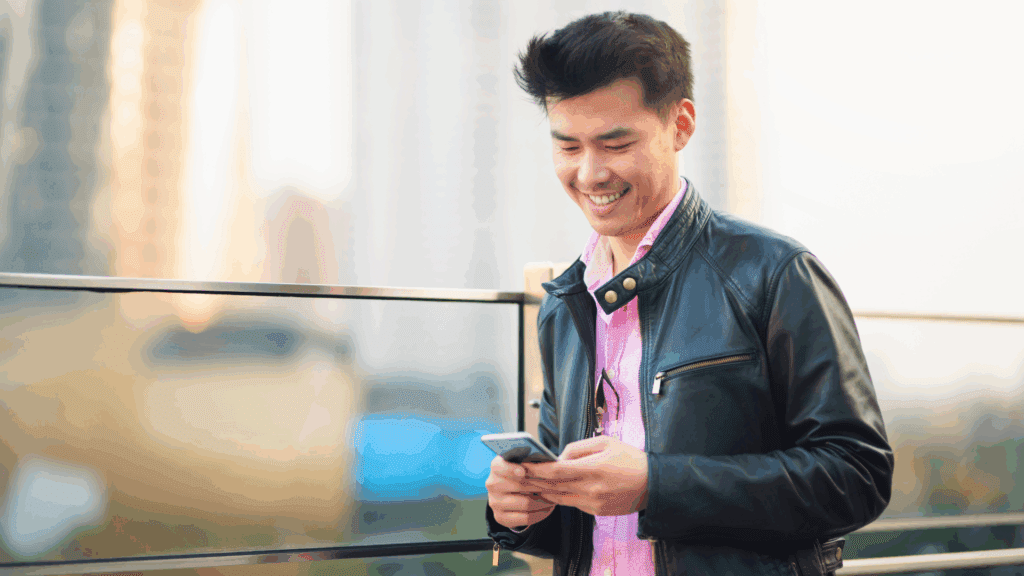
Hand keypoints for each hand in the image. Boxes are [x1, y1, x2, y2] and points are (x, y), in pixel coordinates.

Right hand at [485, 455, 556, 528]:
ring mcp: (495, 502)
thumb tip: (552, 461)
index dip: (511, 469)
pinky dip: (540, 514)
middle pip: (519, 485)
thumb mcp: (526, 462)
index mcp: (497, 466)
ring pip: (526, 503)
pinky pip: (525, 518)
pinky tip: (548, 508)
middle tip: (557, 486)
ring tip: (554, 498)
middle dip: (541, 486)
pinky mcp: (500, 517)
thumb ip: (534, 460)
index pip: (500, 466)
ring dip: (544, 501)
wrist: (512, 492)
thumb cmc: (523, 472)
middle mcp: (492, 484)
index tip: (523, 472)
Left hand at [521, 436, 647, 516]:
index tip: (523, 463)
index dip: (537, 469)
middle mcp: (591, 488)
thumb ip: (578, 448)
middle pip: (553, 486)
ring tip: (527, 483)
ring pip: (559, 498)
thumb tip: (558, 457)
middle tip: (517, 474)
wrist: (653, 484)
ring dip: (542, 491)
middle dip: (533, 480)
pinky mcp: (596, 512)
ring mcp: (593, 503)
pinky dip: (558, 497)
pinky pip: (571, 503)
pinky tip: (548, 491)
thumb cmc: (629, 458)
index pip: (557, 471)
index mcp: (594, 468)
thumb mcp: (605, 442)